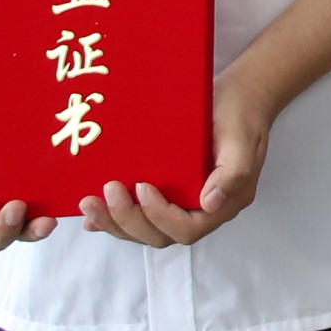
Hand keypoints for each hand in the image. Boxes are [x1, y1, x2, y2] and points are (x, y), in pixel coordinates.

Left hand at [90, 67, 278, 247]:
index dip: (161, 216)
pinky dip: (113, 220)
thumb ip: (232, 172)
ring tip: (89, 202)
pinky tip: (91, 216)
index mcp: (225, 202)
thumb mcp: (241, 138)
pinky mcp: (168, 193)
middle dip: (129, 219)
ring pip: (145, 230)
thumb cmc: (241, 113)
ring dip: (115, 222)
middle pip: (161, 235)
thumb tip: (210, 203)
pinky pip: (139, 216)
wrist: (239, 95)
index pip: (188, 228)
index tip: (143, 187)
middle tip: (108, 190)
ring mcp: (183, 203)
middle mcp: (202, 210)